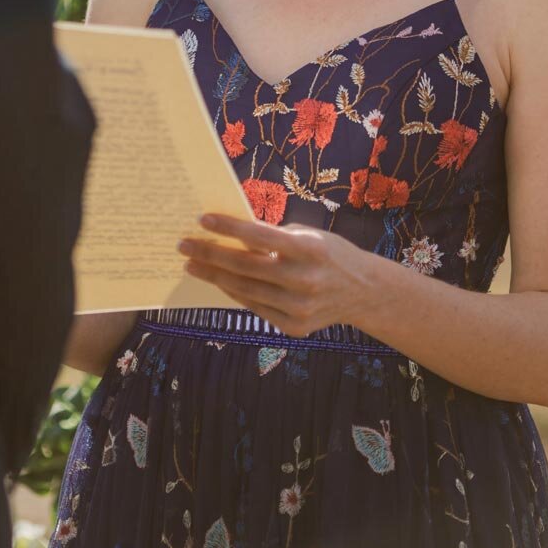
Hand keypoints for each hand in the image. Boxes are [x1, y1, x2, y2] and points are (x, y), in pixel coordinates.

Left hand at [176, 213, 374, 338]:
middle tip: (185, 246)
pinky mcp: (294, 327)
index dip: (228, 228)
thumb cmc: (329, 253)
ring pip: (245, 290)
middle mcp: (303, 280)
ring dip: (215, 277)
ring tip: (193, 266)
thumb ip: (274, 238)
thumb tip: (233, 235)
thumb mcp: (308, 235)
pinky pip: (255, 307)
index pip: (259, 236)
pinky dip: (235, 293)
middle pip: (245, 266)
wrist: (362, 292)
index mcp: (308, 249)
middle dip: (210, 255)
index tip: (202, 220)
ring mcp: (299, 307)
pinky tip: (220, 282)